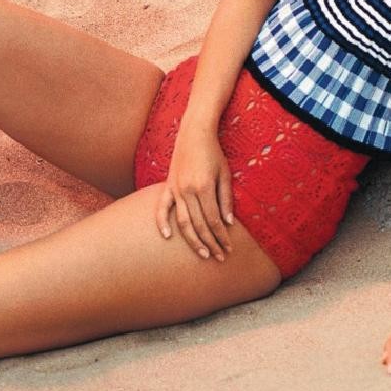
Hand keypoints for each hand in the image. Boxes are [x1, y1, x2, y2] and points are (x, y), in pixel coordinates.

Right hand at [156, 124, 233, 261]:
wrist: (194, 133)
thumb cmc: (214, 153)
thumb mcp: (225, 174)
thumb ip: (226, 199)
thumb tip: (228, 223)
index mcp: (203, 187)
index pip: (213, 220)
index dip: (222, 237)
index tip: (229, 248)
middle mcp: (187, 191)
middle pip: (199, 225)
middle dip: (210, 243)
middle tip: (219, 257)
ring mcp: (175, 189)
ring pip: (182, 221)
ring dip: (192, 240)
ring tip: (202, 253)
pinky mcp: (167, 186)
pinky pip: (161, 207)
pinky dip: (162, 222)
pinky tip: (166, 236)